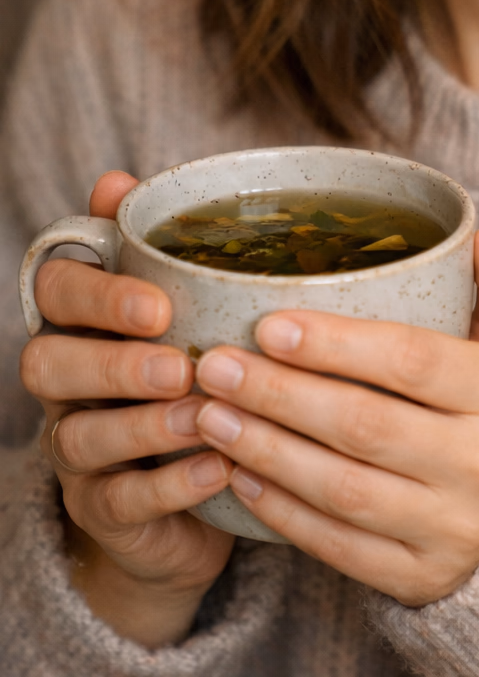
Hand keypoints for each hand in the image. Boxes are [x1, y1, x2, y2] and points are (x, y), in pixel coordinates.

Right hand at [19, 171, 234, 647]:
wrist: (206, 486)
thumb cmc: (198, 371)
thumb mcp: (189, 306)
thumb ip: (158, 249)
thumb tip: (115, 181)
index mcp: (84, 321)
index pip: (56, 292)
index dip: (97, 296)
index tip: (159, 305)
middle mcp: (66, 384)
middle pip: (47, 363)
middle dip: (112, 362)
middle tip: (179, 365)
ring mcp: (77, 451)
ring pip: (80, 437)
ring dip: (145, 425)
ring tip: (205, 417)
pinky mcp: (101, 511)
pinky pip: (120, 501)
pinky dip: (170, 485)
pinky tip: (218, 467)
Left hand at [193, 230, 478, 605]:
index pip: (411, 362)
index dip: (336, 344)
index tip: (268, 325)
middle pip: (364, 426)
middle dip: (279, 394)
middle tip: (216, 365)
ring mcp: (453, 530)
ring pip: (341, 490)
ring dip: (265, 450)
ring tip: (211, 415)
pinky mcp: (421, 577)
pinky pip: (338, 547)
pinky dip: (282, 511)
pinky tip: (240, 474)